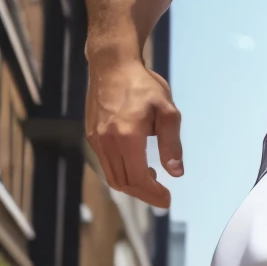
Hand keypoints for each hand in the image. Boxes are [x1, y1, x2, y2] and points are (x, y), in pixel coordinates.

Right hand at [86, 54, 183, 208]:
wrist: (112, 65)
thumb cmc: (143, 85)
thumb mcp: (167, 111)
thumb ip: (171, 144)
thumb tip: (176, 172)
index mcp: (126, 137)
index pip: (138, 178)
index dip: (153, 194)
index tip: (167, 200)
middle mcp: (106, 142)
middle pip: (124, 183)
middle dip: (144, 194)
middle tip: (162, 197)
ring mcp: (95, 139)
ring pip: (112, 176)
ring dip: (132, 185)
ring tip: (152, 181)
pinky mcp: (91, 135)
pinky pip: (106, 164)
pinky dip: (121, 172)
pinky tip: (136, 165)